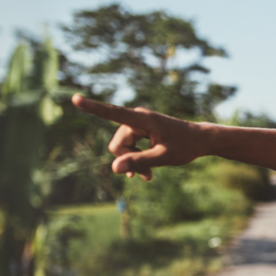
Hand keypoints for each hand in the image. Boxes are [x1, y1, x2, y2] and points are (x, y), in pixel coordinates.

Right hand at [70, 94, 209, 180]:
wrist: (200, 140)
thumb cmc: (185, 146)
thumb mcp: (163, 158)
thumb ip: (139, 162)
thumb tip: (114, 168)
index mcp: (143, 119)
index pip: (113, 113)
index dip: (93, 108)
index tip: (75, 98)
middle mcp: (137, 118)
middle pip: (116, 145)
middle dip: (127, 160)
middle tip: (145, 176)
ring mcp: (138, 125)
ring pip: (121, 148)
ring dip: (132, 162)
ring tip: (148, 176)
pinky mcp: (140, 131)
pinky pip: (127, 147)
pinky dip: (134, 159)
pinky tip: (144, 173)